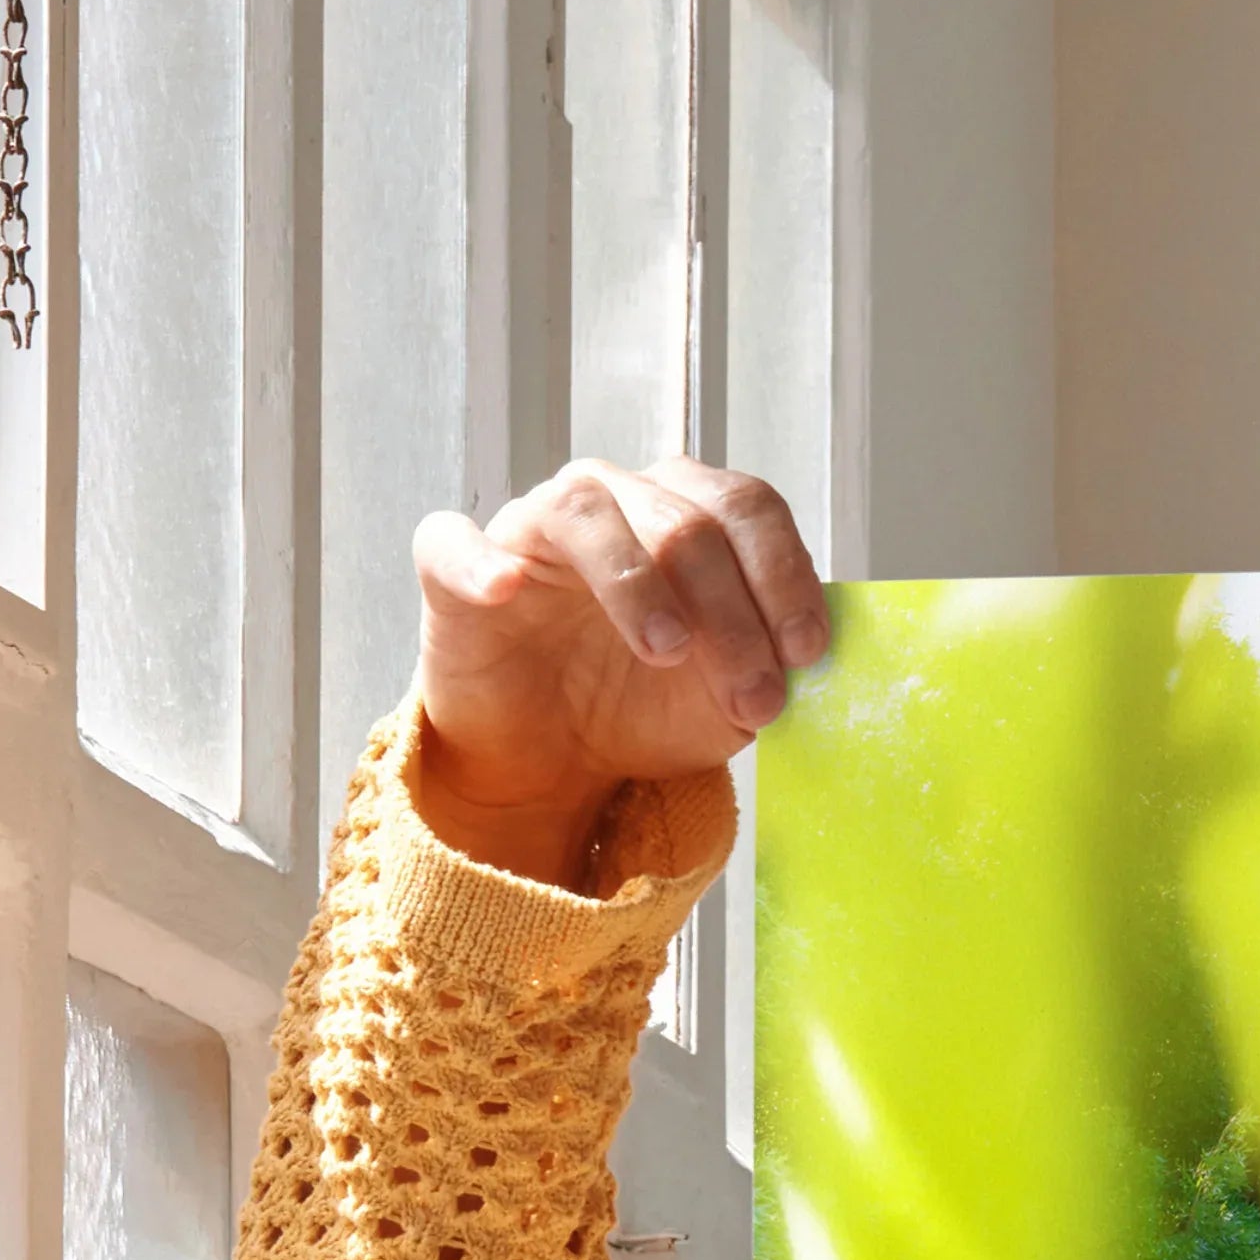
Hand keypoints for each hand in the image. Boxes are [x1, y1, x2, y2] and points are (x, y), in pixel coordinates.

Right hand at [408, 459, 828, 887]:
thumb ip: (769, 667)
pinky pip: (454, 541)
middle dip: (732, 613)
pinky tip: (506, 590)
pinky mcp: (456, 568)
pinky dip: (480, 561)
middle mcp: (615, 502)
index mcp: (688, 516)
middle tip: (753, 697)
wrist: (554, 758)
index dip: (783, 574)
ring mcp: (533, 527)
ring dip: (638, 583)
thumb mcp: (728, 701)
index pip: (746, 508)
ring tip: (668, 652)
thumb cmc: (643, 707)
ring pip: (587, 512)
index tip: (805, 652)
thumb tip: (806, 659)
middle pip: (684, 520)